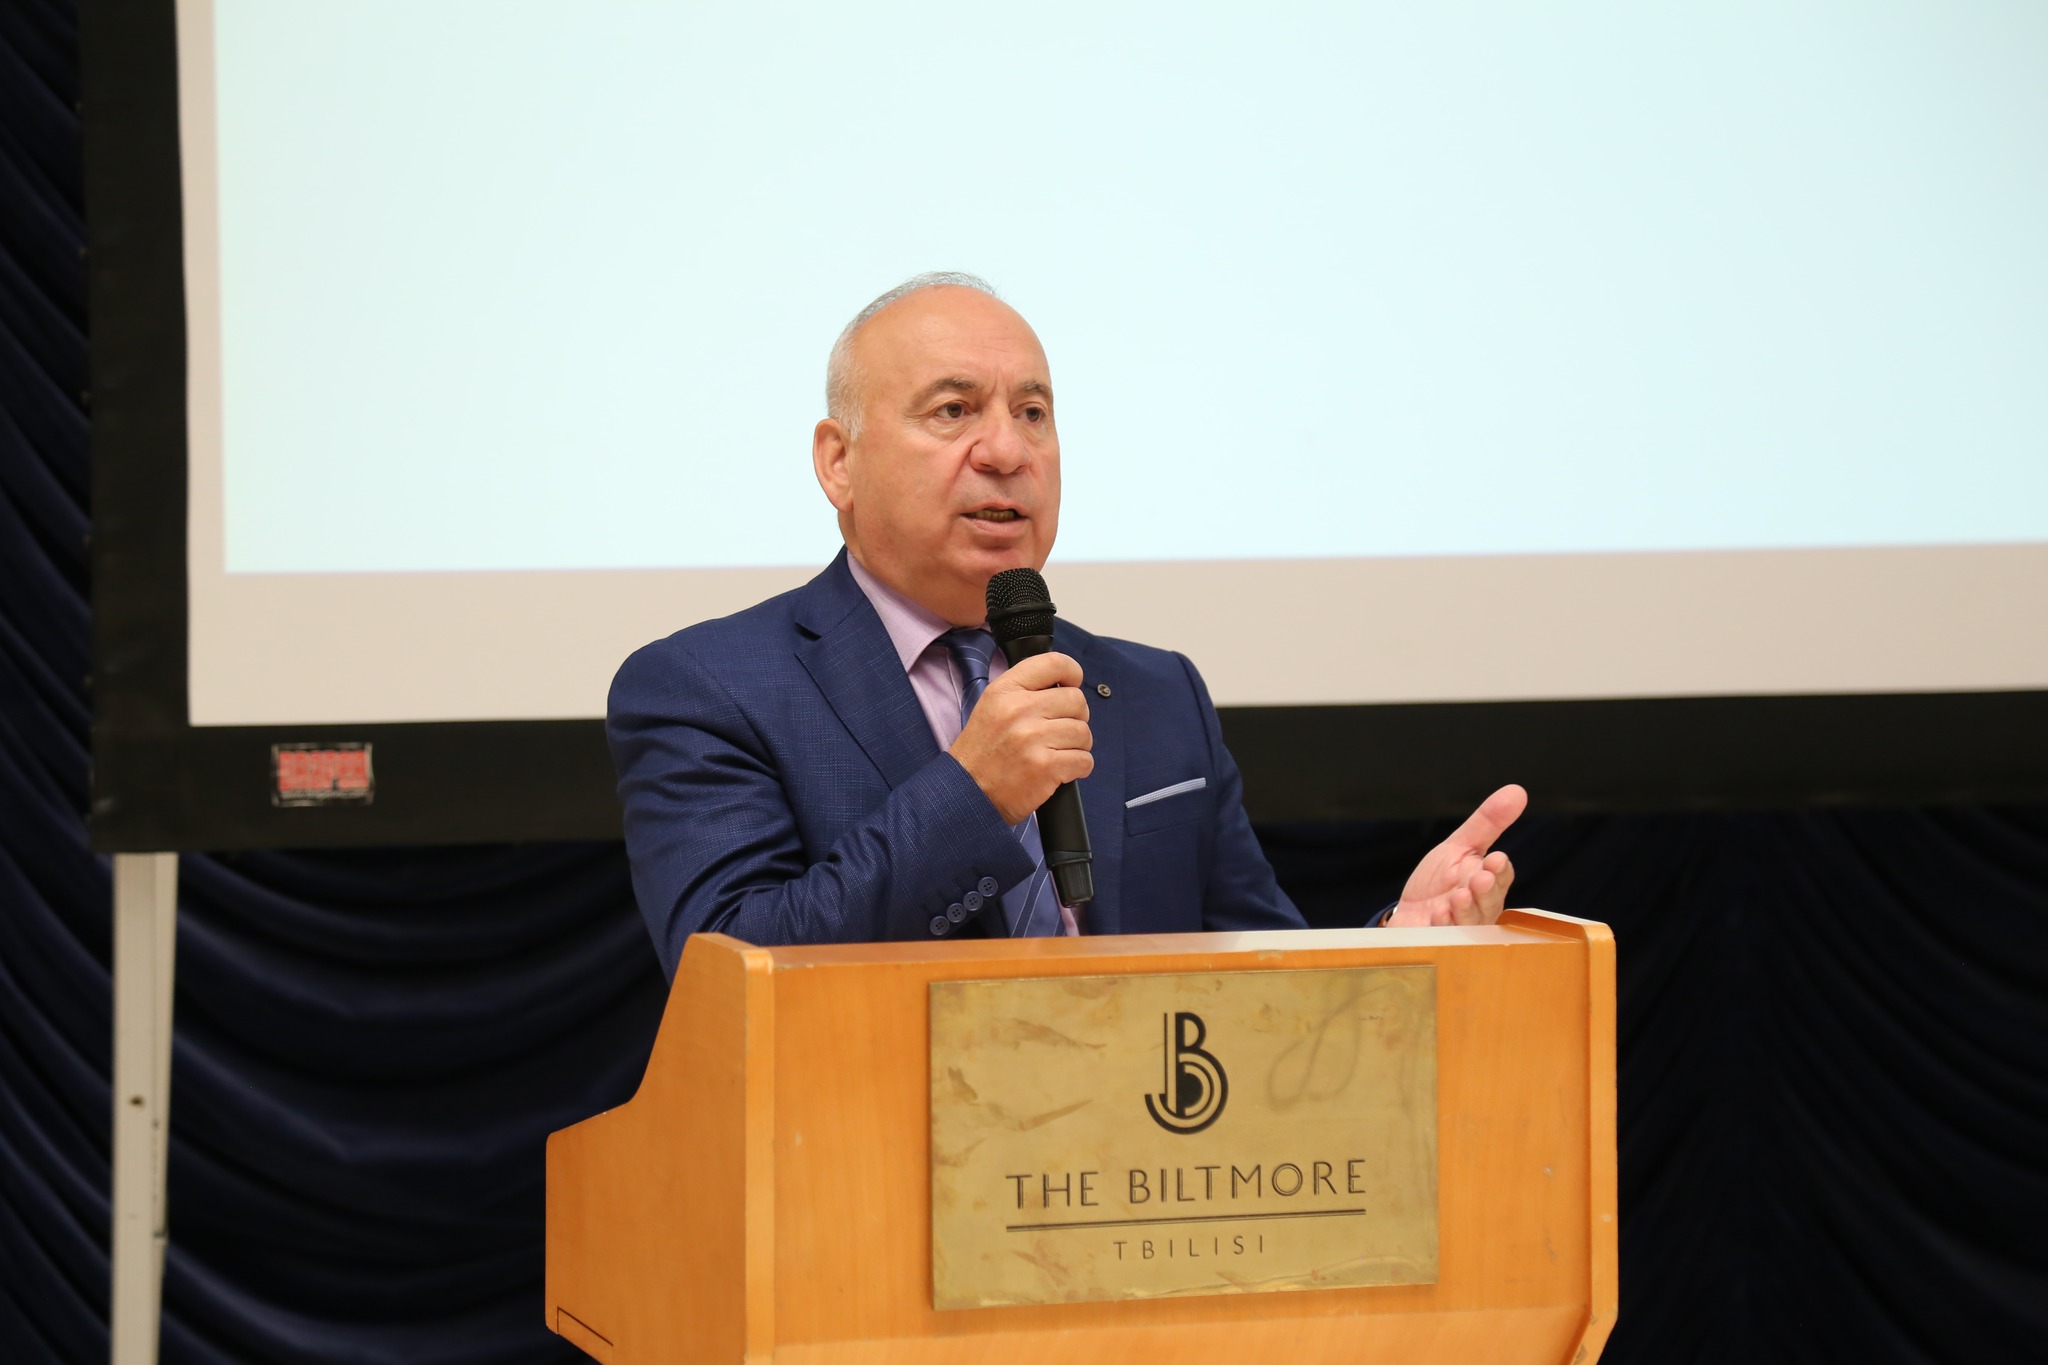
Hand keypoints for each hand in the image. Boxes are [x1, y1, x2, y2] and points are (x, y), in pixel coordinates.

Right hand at [948, 652, 1093, 824]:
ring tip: (1056, 753)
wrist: (969, 794)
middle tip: (1060, 731)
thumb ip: (1025, 690)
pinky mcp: (1046, 767)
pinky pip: (1084, 760)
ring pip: (1083, 732)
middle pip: (1076, 700)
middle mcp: (1019, 710)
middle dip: (1076, 717)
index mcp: (1005, 691)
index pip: (1053, 663)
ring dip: (1077, 746)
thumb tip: (1066, 685)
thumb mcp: (992, 707)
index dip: (1072, 672)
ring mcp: (1033, 739)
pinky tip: (1060, 771)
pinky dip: (1078, 767)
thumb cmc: (983, 753)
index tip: (1073, 683)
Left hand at [1387, 784, 1526, 926]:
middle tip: (1480, 879)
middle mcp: (1478, 910)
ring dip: (1465, 910)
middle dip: (1485, 891)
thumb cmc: (1440, 881)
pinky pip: (1444, 939)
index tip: (1496, 859)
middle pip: (1489, 903)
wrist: (1410, 912)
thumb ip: (1488, 822)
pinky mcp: (1437, 944)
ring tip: (1458, 897)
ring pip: (1469, 923)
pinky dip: (1442, 927)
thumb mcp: (1460, 847)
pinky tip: (1438, 914)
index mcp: (1487, 884)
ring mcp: (1459, 930)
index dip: (1499, 870)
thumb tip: (1518, 791)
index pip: (1500, 877)